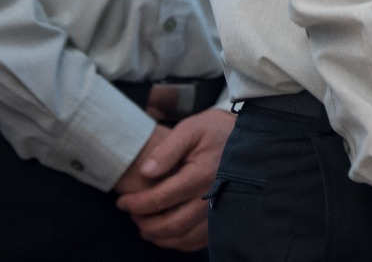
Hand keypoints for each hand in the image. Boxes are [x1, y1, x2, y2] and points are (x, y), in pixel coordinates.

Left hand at [114, 108, 234, 251]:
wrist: (249, 137)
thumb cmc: (216, 130)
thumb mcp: (190, 129)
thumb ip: (166, 149)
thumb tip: (145, 172)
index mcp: (202, 174)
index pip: (160, 199)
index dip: (136, 204)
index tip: (122, 202)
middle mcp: (213, 196)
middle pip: (171, 224)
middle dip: (145, 223)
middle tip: (132, 214)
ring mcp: (221, 209)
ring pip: (184, 237)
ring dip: (159, 236)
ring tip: (145, 226)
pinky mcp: (225, 217)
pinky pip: (199, 240)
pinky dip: (179, 242)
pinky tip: (168, 233)